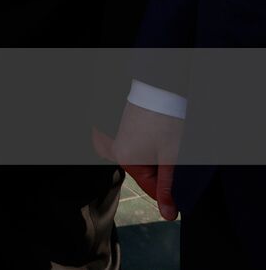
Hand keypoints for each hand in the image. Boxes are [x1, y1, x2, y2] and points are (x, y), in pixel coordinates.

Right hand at [111, 102, 182, 220]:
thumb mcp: (172, 158)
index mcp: (127, 160)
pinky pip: (142, 148)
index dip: (172, 191)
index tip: (186, 181)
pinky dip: (155, 148)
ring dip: (162, 158)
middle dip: (166, 170)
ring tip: (171, 143)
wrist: (161, 88)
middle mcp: (119, 150)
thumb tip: (168, 216)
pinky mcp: (127, 128)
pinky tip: (163, 136)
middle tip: (179, 154)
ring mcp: (121, 138)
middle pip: (148, 174)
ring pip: (146, 161)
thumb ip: (168, 187)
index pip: (152, 189)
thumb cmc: (167, 122)